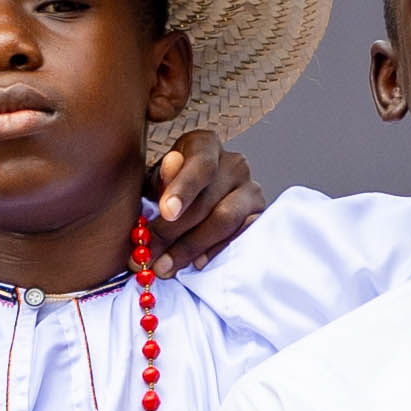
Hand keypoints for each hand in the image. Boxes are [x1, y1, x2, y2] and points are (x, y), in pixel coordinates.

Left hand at [153, 132, 264, 265]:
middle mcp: (234, 163)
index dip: (184, 188)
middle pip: (208, 200)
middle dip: (174, 232)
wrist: (195, 203)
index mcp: (204, 146)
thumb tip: (170, 166)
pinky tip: (197, 263)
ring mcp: (251, 189)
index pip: (200, 165)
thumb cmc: (171, 189)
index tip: (167, 212)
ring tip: (165, 265)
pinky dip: (216, 251)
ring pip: (224, 220)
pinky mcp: (260, 215)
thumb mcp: (158, 181)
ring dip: (191, 246)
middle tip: (151, 254)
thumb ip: (161, 176)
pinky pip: (240, 236)